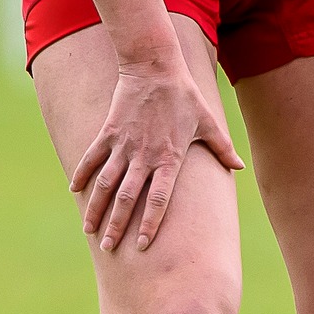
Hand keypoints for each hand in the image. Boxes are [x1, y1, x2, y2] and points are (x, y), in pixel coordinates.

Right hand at [71, 55, 243, 252]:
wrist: (155, 66)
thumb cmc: (184, 95)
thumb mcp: (208, 122)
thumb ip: (222, 148)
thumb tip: (239, 167)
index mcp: (170, 159)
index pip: (159, 200)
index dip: (150, 223)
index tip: (142, 245)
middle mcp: (144, 156)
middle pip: (128, 199)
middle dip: (117, 226)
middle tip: (109, 247)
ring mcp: (124, 145)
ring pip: (106, 184)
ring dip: (96, 208)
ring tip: (88, 230)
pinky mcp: (108, 132)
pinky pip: (91, 157)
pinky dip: (81, 174)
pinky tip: (74, 190)